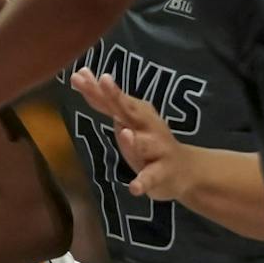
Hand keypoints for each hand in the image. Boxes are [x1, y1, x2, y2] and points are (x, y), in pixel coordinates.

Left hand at [71, 70, 187, 202]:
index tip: (79, 74)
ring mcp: (157, 149)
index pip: (112, 99)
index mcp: (135, 114)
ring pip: (144, 144)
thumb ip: (103, 103)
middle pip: (129, 110)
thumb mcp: (124, 120)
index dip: (96, 88)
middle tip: (104, 80)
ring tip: (124, 134)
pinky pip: (151, 177)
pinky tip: (134, 187)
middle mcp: (146, 127)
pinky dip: (144, 182)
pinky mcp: (162, 173)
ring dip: (134, 140)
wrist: (185, 169)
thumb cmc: (148, 142)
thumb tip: (78, 77)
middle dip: (116, 96)